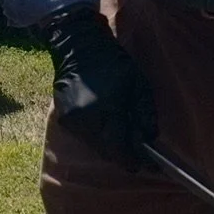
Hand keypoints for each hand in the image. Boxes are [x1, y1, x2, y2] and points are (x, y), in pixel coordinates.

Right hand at [40, 6, 158, 167]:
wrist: (78, 47)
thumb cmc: (113, 63)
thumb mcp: (138, 83)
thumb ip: (145, 112)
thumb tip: (150, 137)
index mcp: (107, 109)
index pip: (120, 148)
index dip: (134, 160)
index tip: (150, 166)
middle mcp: (86, 120)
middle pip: (107, 151)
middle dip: (124, 155)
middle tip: (140, 157)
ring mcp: (72, 121)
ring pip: (95, 147)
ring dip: (110, 146)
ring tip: (123, 140)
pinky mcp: (63, 120)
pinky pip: (84, 137)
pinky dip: (98, 137)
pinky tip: (106, 127)